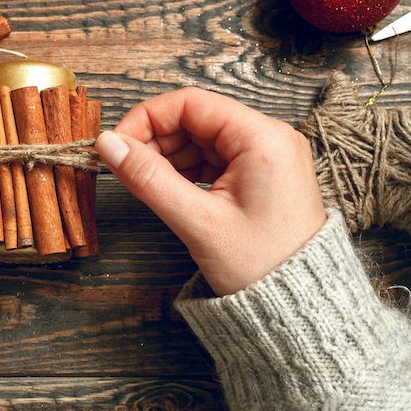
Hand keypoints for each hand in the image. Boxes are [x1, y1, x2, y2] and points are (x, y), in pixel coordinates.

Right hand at [95, 87, 325, 295]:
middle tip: (125, 168)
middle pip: (196, 118)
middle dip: (155, 140)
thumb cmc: (261, 267)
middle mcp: (269, 138)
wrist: (301, 307)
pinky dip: (186, 170)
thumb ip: (148, 178)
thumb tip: (108, 145)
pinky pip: (214, 158)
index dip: (146, 118)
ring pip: (201, 139)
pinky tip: (168, 189)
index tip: (116, 144)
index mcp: (263, 139)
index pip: (191, 103)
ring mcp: (267, 156)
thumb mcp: (197, 221)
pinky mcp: (261, 175)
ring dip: (167, 156)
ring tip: (145, 184)